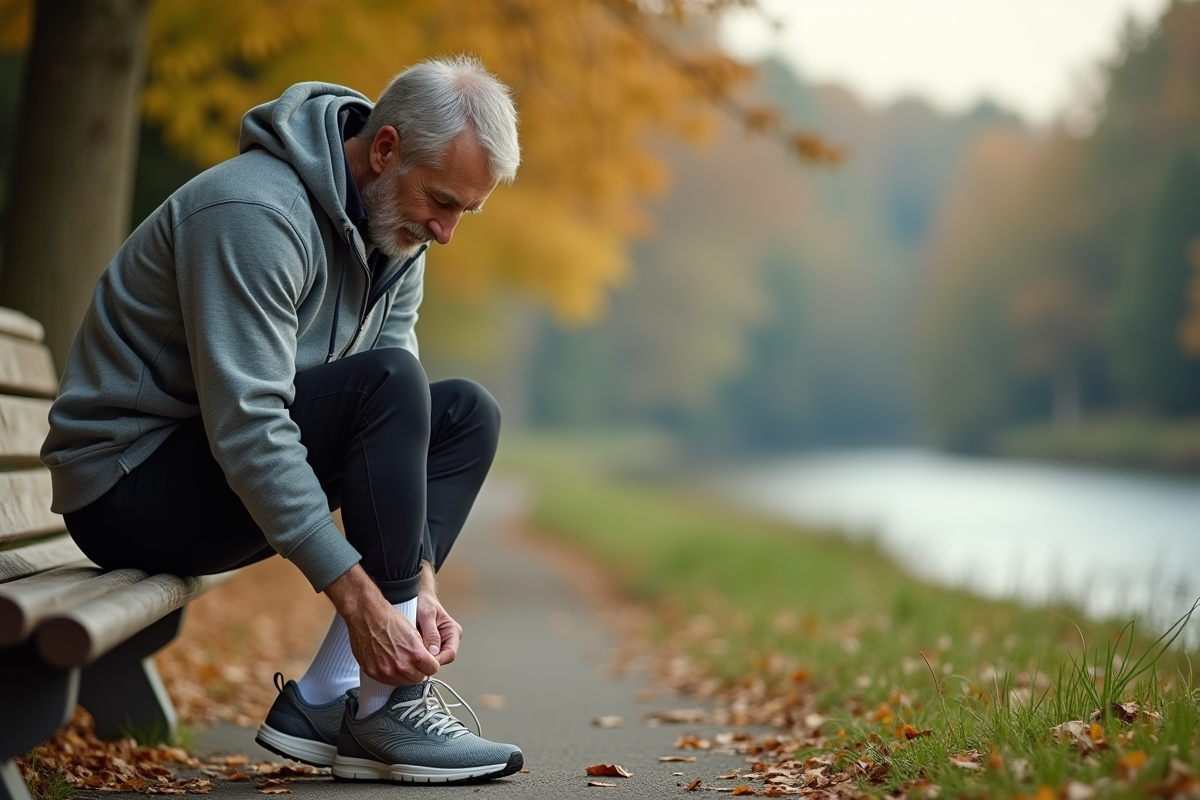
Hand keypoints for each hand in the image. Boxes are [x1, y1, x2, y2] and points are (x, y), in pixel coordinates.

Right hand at [325, 565, 439, 684]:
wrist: (367, 616)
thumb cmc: (389, 619)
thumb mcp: (414, 631)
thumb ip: (422, 650)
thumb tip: (428, 660)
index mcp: (415, 654)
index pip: (432, 669)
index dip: (431, 664)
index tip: (428, 662)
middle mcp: (401, 666)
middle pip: (418, 679)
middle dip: (419, 671)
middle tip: (414, 663)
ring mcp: (386, 671)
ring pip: (403, 682)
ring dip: (405, 675)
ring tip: (401, 662)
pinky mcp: (373, 672)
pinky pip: (388, 682)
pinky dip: (392, 676)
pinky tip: (391, 665)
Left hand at [416, 560, 461, 665]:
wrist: (417, 596)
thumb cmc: (424, 602)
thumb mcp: (426, 615)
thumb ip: (431, 633)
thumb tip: (434, 652)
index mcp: (453, 632)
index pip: (450, 654)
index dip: (437, 660)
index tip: (423, 661)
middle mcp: (449, 639)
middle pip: (442, 659)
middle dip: (429, 660)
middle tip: (414, 658)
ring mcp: (440, 643)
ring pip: (433, 659)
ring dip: (423, 658)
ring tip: (411, 652)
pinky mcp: (430, 645)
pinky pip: (426, 655)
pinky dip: (418, 654)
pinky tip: (410, 650)